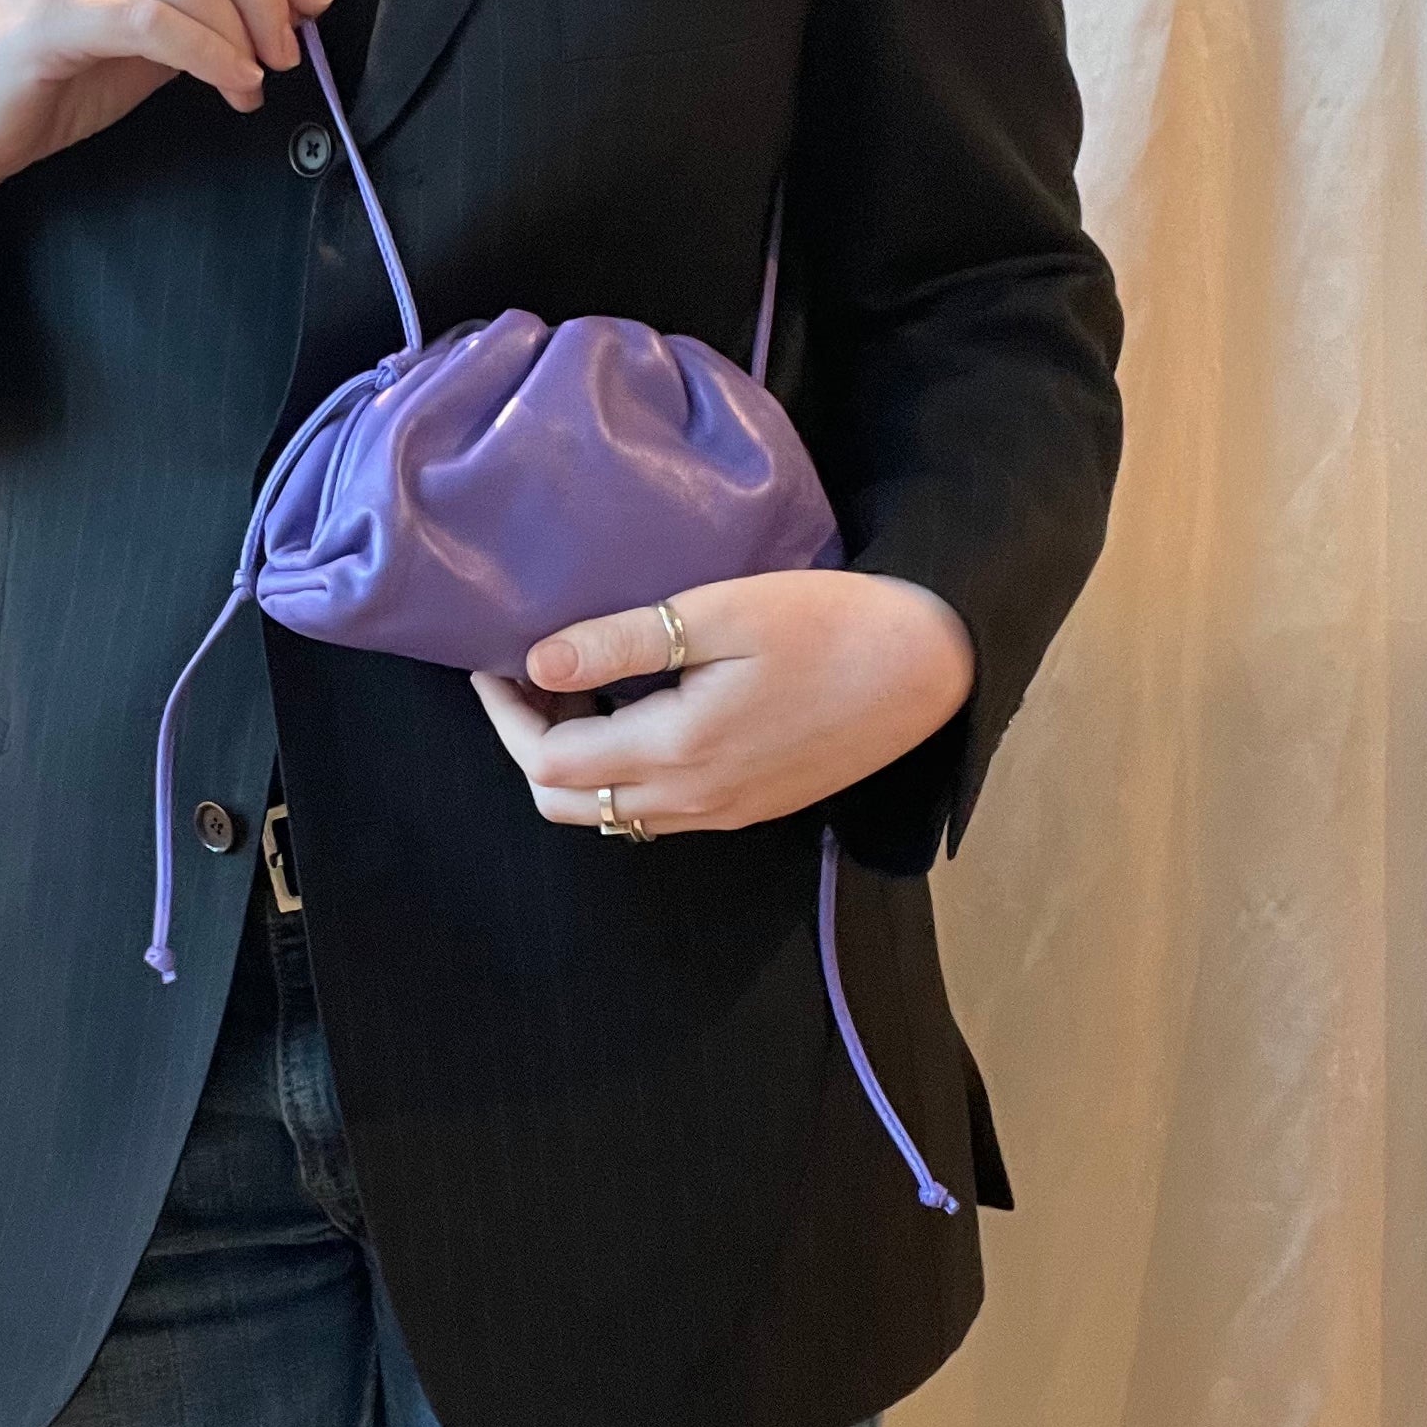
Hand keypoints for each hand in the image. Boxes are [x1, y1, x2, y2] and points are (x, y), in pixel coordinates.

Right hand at [0, 0, 333, 311]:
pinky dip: (210, 56)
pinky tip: (232, 86)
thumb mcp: (137, 27)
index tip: (315, 0)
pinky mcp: (42, 16)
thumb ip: (197, 2)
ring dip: (242, 32)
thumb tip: (286, 3)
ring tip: (259, 79)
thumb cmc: (51, 75)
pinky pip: (152, 24)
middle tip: (292, 47)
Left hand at [469, 571, 975, 834]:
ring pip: (610, 813)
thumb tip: (538, 660)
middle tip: (533, 674)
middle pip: (566, 803)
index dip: (506, 716)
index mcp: (677, 752)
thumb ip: (624, 643)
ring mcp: (723, 813)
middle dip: (530, 742)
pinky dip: (622, 770)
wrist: (931, 667)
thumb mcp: (721, 613)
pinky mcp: (749, 807)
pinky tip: (639, 709)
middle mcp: (693, 800)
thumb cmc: (830, 623)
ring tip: (582, 685)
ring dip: (576, 759)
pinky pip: (656, 811)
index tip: (494, 663)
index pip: (548, 761)